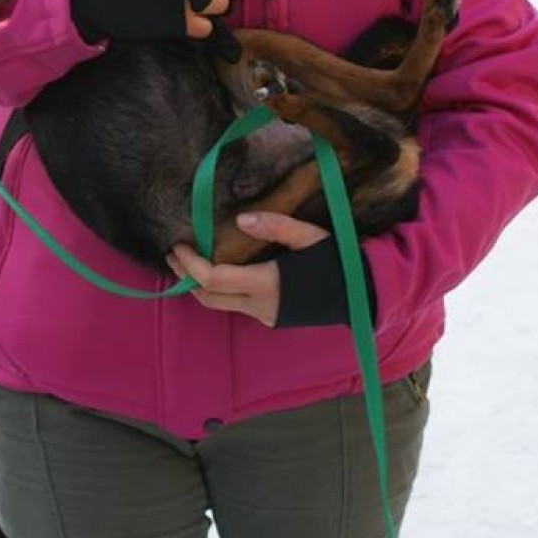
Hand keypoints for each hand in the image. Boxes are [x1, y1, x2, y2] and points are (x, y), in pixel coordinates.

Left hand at [167, 209, 328, 326]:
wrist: (363, 297)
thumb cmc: (338, 262)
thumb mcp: (310, 236)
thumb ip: (276, 226)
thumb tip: (241, 219)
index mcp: (267, 285)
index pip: (214, 279)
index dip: (191, 265)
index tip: (178, 246)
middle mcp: (260, 306)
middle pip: (208, 297)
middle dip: (185, 277)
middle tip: (174, 254)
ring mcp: (264, 316)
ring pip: (219, 305)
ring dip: (199, 285)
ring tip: (188, 262)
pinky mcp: (270, 318)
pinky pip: (234, 306)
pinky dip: (217, 290)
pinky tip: (216, 271)